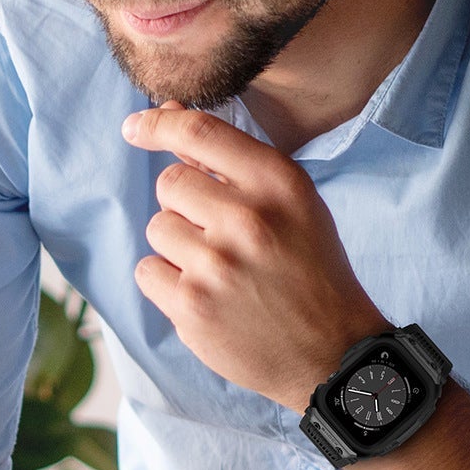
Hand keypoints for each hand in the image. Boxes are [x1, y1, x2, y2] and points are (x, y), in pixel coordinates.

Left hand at [123, 102, 389, 410]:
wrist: (334, 352)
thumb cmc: (311, 269)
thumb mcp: (294, 204)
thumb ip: (234, 164)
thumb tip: (168, 118)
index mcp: (278, 183)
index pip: (200, 132)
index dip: (159, 123)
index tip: (136, 127)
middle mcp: (247, 219)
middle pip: (171, 184)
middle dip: (185, 205)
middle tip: (220, 236)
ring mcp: (217, 266)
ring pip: (157, 228)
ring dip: (179, 247)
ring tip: (220, 271)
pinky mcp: (192, 308)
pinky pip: (147, 271)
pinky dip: (167, 283)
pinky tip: (205, 295)